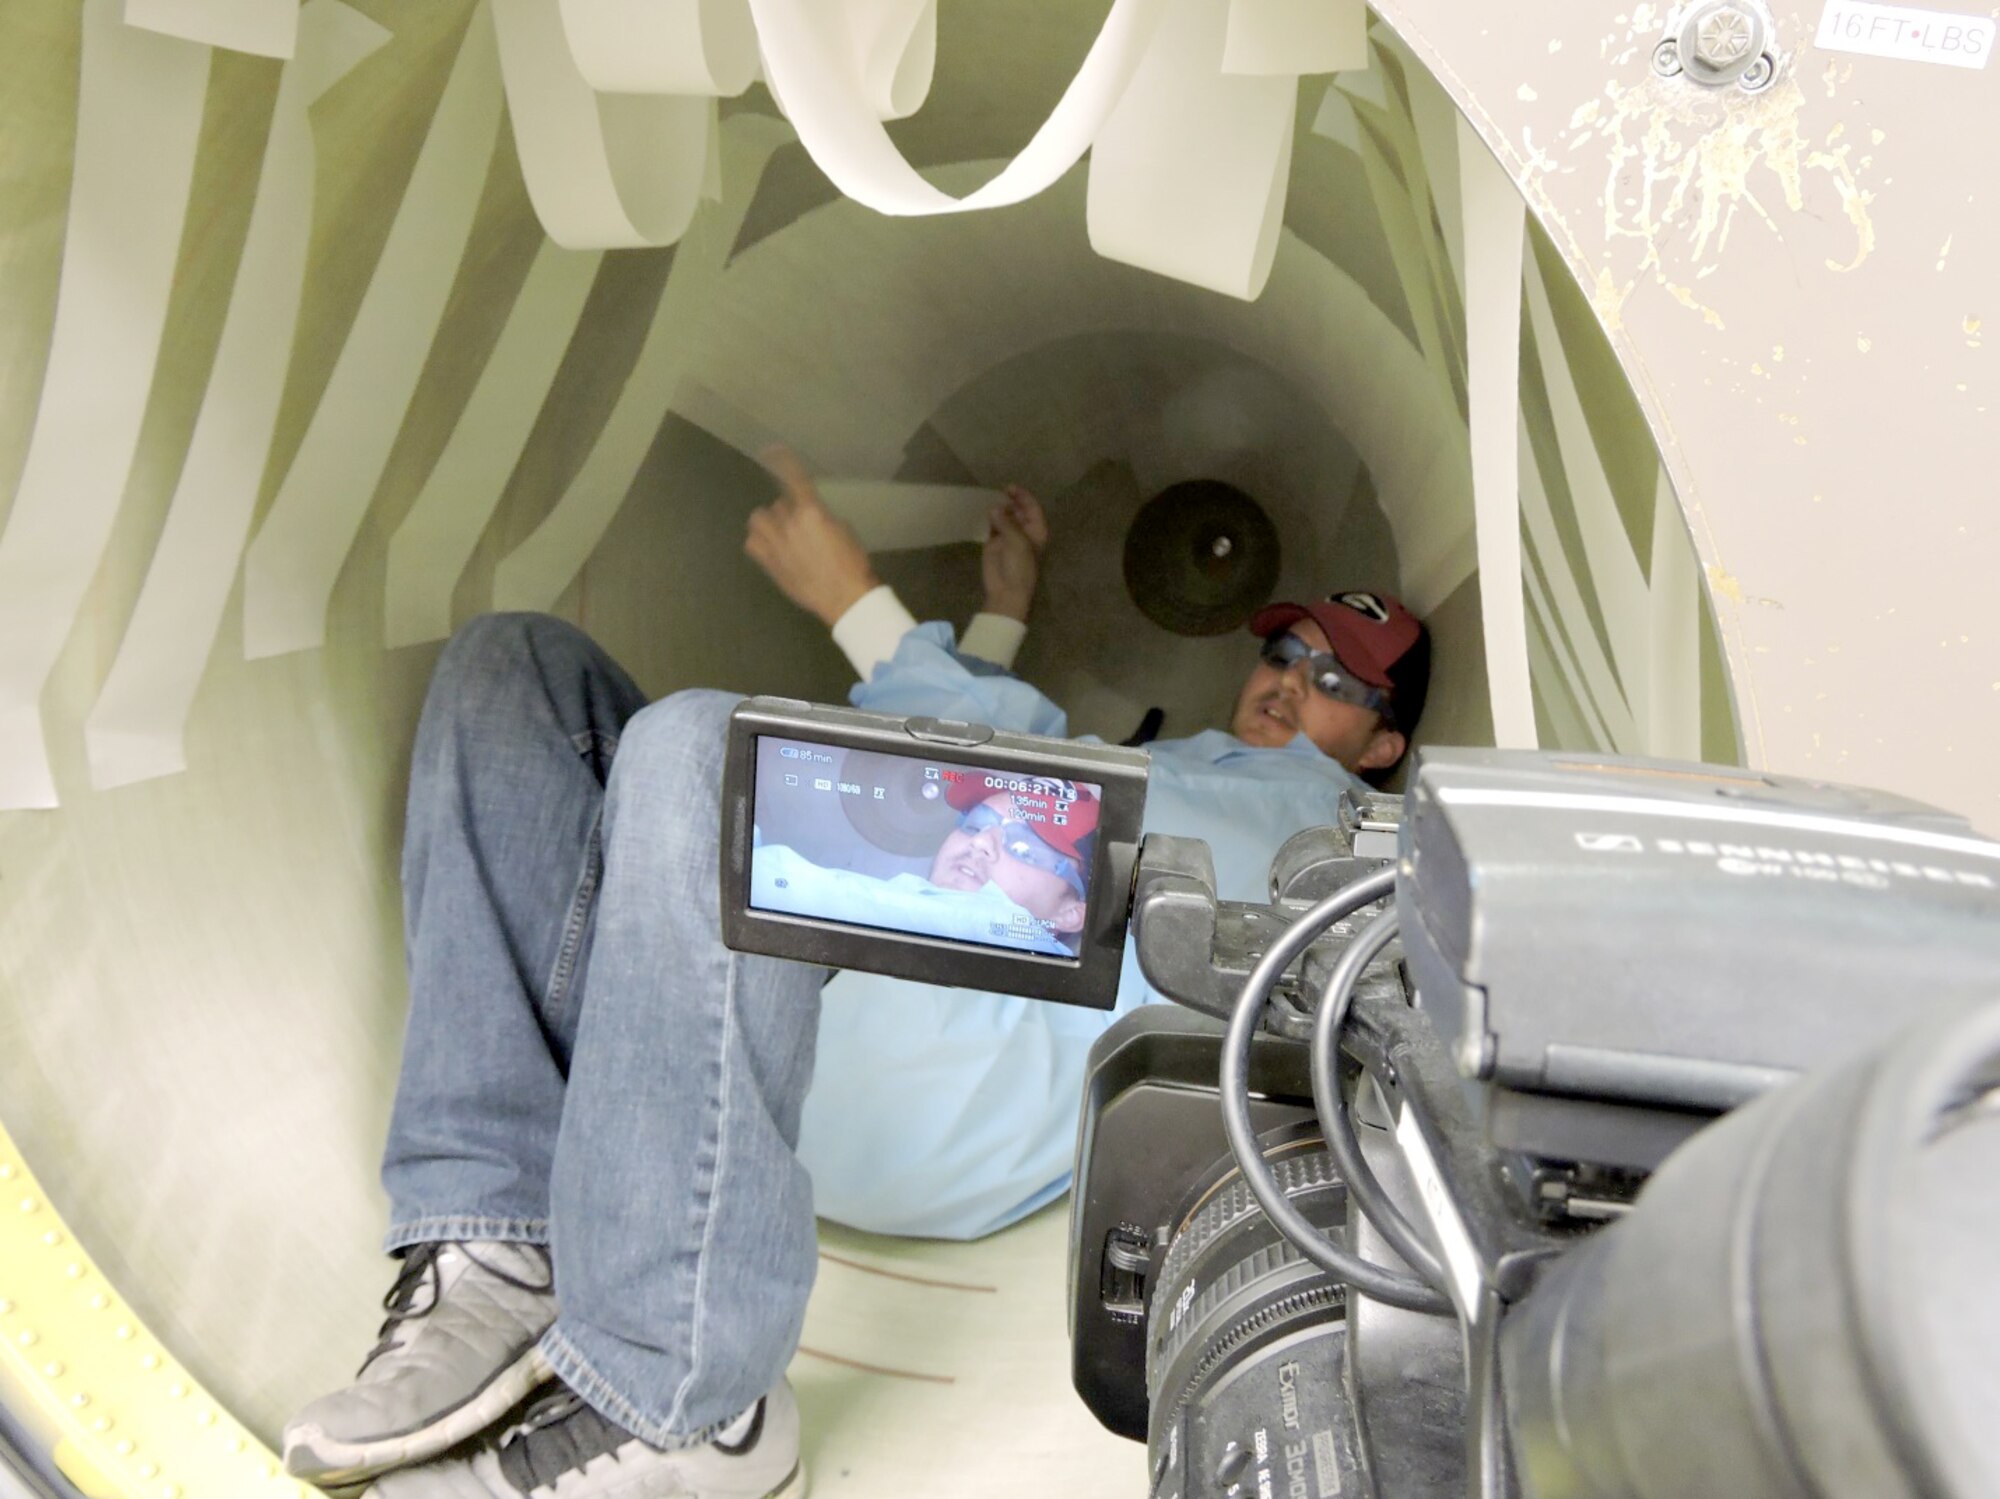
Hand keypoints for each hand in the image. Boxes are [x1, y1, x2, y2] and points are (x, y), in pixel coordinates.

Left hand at [744, 446, 879, 625]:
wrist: (845, 598)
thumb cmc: (852, 563)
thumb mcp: (844, 531)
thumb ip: (821, 517)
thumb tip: (810, 516)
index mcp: (812, 512)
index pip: (793, 479)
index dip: (782, 461)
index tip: (772, 449)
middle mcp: (789, 523)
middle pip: (778, 504)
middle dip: (787, 511)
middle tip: (800, 525)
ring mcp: (776, 544)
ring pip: (759, 519)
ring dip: (769, 522)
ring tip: (780, 534)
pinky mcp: (769, 563)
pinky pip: (752, 543)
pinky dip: (759, 541)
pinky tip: (771, 548)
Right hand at [981, 485, 1048, 621]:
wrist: (1006, 590)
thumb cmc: (1019, 567)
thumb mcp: (1017, 543)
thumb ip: (1007, 524)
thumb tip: (994, 509)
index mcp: (1036, 531)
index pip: (1032, 508)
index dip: (1023, 496)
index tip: (1009, 489)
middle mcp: (1023, 531)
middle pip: (1018, 510)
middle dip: (1010, 501)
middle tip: (997, 494)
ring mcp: (1008, 536)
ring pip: (1004, 517)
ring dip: (998, 510)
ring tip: (989, 505)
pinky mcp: (994, 542)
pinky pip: (992, 526)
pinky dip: (989, 519)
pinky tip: (983, 513)